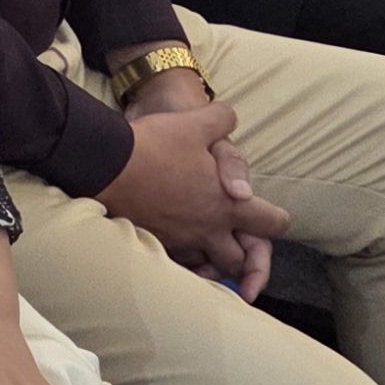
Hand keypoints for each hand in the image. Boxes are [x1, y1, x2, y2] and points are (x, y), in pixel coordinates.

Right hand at [92, 92, 290, 300]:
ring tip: (210, 256)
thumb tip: (229, 117)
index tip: (275, 219)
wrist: (106, 164)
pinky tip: (177, 247)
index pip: (271, 224)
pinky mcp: (152, 242)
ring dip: (212, 263)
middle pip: (240, 260)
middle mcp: (207, 230)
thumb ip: (222, 119)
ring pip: (206, 267)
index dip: (278, 221)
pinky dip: (182, 260)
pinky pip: (175, 263)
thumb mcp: (195, 123)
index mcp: (228, 205)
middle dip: (245, 258)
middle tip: (241, 248)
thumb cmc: (156, 146)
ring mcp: (179, 240)